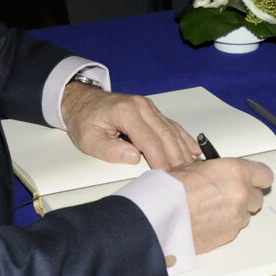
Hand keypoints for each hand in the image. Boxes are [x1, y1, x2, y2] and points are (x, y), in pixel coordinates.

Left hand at [62, 83, 199, 168]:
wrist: (82, 100)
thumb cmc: (84, 119)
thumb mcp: (88, 139)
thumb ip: (110, 150)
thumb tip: (133, 157)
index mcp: (125, 112)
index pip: (149, 140)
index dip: (159, 160)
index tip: (166, 175)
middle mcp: (140, 106)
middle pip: (165, 134)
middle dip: (176, 157)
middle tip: (184, 175)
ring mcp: (147, 106)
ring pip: (171, 129)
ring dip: (182, 149)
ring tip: (192, 166)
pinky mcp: (151, 110)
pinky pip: (170, 124)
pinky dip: (183, 137)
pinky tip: (193, 149)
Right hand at [169, 157, 272, 252]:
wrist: (159, 216)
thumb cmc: (171, 191)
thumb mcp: (193, 166)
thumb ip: (217, 170)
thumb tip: (221, 173)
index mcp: (235, 171)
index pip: (265, 174)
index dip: (257, 178)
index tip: (252, 180)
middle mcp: (241, 193)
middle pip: (258, 197)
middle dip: (246, 196)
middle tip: (228, 194)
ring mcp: (237, 217)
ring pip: (245, 215)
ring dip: (234, 212)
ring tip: (210, 209)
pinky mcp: (229, 235)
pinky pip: (234, 229)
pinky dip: (224, 226)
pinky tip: (207, 220)